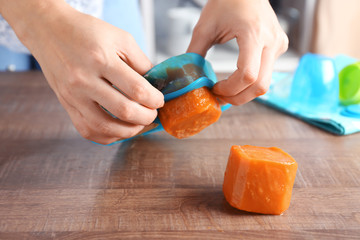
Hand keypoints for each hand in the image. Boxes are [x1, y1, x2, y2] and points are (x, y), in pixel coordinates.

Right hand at [1, 0, 163, 143]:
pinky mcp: (66, 105)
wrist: (48, 31)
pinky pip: (87, 131)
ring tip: (139, 124)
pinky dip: (107, 136)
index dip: (154, 99)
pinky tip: (119, 130)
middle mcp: (84, 80)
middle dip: (146, 117)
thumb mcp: (120, 38)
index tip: (159, 100)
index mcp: (101, 59)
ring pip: (105, 127)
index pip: (137, 89)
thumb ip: (140, 62)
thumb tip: (155, 86)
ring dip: (129, 131)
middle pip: (124, 111)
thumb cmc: (86, 32)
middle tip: (153, 113)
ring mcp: (73, 96)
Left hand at [187, 0, 287, 104]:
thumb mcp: (205, 26)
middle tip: (220, 97)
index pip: (248, 75)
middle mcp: (272, 42)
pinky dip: (252, 82)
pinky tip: (238, 78)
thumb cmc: (227, 1)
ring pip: (265, 83)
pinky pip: (268, 73)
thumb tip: (188, 75)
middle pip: (260, 86)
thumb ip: (195, 52)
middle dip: (238, 97)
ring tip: (227, 90)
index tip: (214, 89)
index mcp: (253, 34)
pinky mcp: (279, 47)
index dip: (230, 89)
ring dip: (245, 92)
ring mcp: (279, 45)